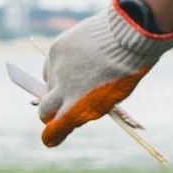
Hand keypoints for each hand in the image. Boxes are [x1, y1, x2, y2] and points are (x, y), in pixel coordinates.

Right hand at [29, 0, 172, 145]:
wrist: (129, 34)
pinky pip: (50, 65)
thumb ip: (86, 107)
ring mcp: (57, 68)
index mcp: (79, 107)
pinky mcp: (55, 49)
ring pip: (48, 84)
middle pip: (44, 110)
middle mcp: (63, 89)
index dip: (52, 136)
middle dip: (48, 113)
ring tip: (81, 73)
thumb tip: (67, 110)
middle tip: (58, 109)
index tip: (52, 137)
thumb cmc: (126, 70)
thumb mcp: (110, 97)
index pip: (54, 130)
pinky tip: (77, 59)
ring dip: (58, 85)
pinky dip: (59, 67)